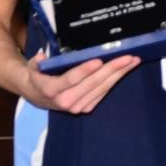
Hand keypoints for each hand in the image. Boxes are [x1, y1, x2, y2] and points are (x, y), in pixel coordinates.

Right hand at [23, 50, 140, 113]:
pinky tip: (125, 70)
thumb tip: (41, 57)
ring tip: (133, 61)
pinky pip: (103, 93)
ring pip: (102, 88)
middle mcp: (66, 101)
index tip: (98, 60)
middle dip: (112, 69)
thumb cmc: (38, 75)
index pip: (70, 79)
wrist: (36, 95)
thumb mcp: (32, 66)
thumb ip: (36, 62)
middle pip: (93, 83)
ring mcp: (77, 107)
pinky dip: (115, 80)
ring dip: (119, 74)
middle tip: (128, 57)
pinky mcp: (86, 108)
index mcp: (51, 89)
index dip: (85, 70)